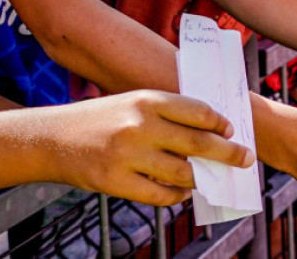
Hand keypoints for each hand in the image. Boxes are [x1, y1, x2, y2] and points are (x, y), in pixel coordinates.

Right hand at [44, 91, 254, 206]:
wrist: (50, 138)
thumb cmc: (99, 119)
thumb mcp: (131, 102)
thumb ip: (166, 113)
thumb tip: (209, 134)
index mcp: (146, 100)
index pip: (197, 111)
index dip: (220, 123)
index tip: (231, 131)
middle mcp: (139, 126)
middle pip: (198, 143)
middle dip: (228, 153)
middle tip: (245, 159)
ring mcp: (127, 156)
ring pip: (182, 173)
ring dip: (201, 178)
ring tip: (208, 178)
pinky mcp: (115, 182)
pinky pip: (160, 195)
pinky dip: (176, 196)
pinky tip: (181, 192)